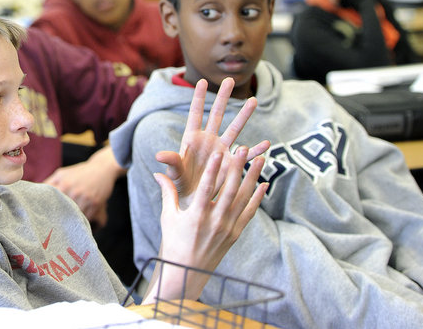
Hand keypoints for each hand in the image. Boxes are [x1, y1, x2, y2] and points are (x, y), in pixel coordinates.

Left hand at [43, 145, 124, 226]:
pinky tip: (80, 220)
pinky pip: (85, 218)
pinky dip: (82, 220)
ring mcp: (84, 198)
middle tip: (53, 225)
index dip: (45, 209)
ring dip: (71, 220)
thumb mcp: (62, 173)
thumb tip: (35, 193)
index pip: (49, 201)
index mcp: (62, 183)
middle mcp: (72, 191)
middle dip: (57, 218)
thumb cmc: (79, 172)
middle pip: (60, 211)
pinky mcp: (95, 204)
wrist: (102, 169)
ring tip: (67, 225)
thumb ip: (49, 183)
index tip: (43, 216)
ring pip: (73, 216)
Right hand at [144, 145, 266, 302]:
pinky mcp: (235, 234)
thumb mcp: (168, 218)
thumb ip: (167, 193)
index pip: (206, 188)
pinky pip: (249, 213)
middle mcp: (214, 222)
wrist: (187, 273)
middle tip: (242, 149)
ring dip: (252, 178)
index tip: (219, 153)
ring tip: (260, 160)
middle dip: (237, 168)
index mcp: (196, 216)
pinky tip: (264, 184)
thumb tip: (158, 173)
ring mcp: (227, 228)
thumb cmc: (174, 244)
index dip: (213, 169)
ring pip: (243, 199)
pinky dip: (257, 198)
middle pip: (229, 190)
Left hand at [156, 78, 268, 208]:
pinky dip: (256, 151)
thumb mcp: (175, 173)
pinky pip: (247, 155)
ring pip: (235, 129)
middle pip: (217, 115)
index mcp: (192, 139)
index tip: (201, 81)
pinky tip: (267, 144)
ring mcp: (222, 150)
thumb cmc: (180, 185)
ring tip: (253, 100)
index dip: (198, 98)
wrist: (194, 200)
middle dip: (223, 97)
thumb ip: (172, 162)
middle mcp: (209, 141)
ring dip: (244, 115)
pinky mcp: (232, 163)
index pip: (195, 114)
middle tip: (229, 79)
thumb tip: (159, 155)